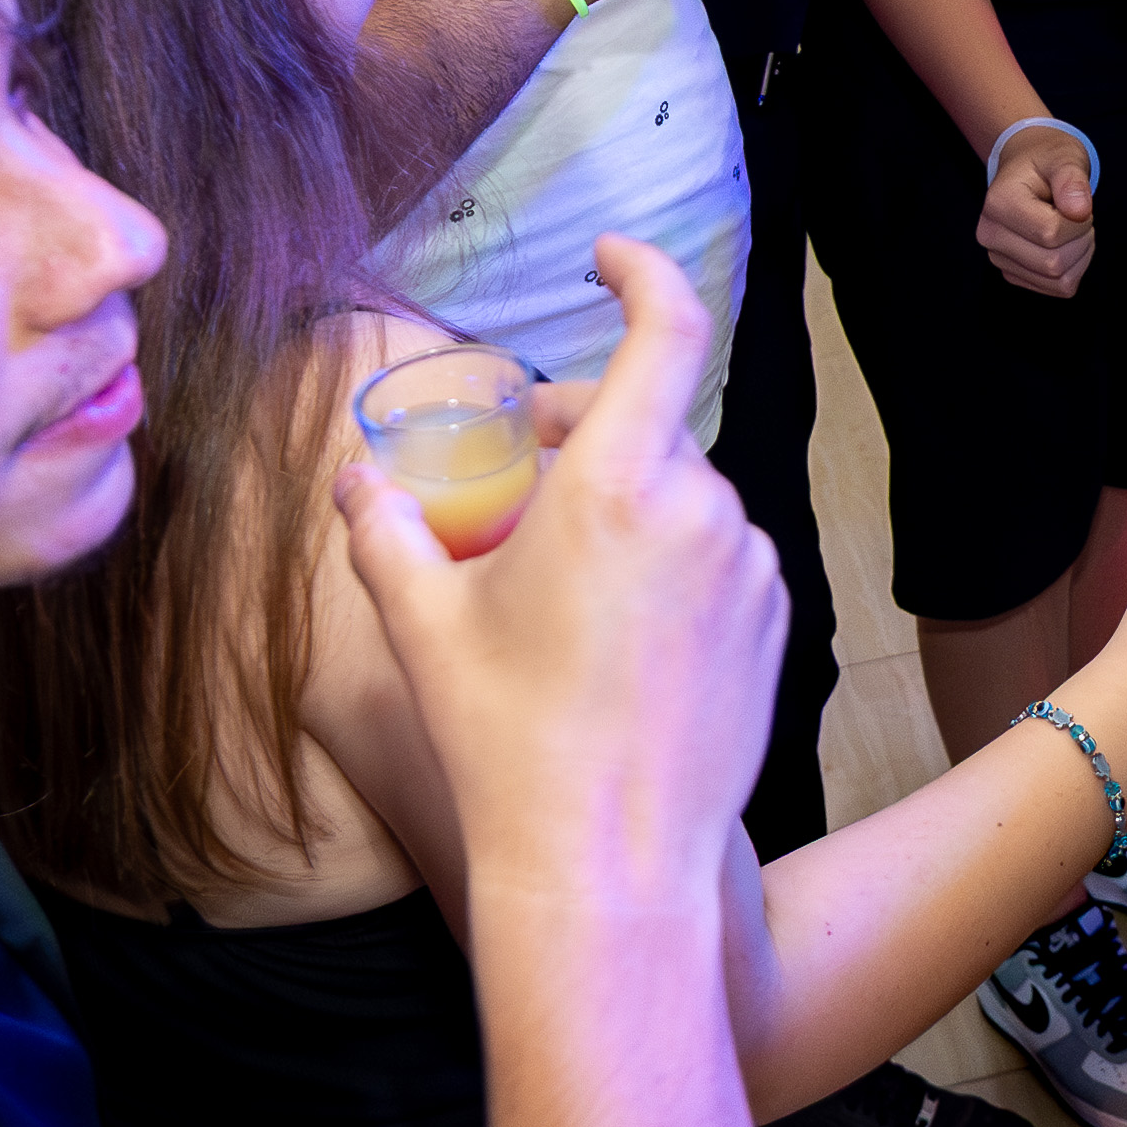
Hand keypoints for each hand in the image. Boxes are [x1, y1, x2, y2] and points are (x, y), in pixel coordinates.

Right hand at [335, 239, 784, 885]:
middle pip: (650, 428)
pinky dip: (672, 564)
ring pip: (685, 500)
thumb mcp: (423, 626)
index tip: (607, 261)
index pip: (665, 330)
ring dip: (628, 508)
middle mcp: (701, 513)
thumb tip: (352, 483)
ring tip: (560, 576)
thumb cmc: (508, 741)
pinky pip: (720, 559)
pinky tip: (617, 629)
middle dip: (586, 430)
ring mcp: (749, 571)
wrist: (605, 864)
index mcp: (616, 488)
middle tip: (521, 468)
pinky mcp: (774, 624)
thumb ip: (383, 532)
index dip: (642, 275)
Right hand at [976, 120, 1098, 297]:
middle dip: (1082, 240)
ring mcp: (999, 258)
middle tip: (1078, 215)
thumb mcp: (1063, 157)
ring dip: (1080, 255)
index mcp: (997, 203)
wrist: (1028, 170)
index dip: (1079, 221)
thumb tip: (1079, 210)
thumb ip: (1072, 178)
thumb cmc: (1046, 161)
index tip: (1078, 201)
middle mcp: (990, 235)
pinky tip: (1067, 244)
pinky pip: (1057, 288)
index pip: (1050, 233)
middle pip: (1053, 262)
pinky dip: (1074, 269)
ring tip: (1073, 227)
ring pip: (1058, 280)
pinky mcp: (1013, 273)